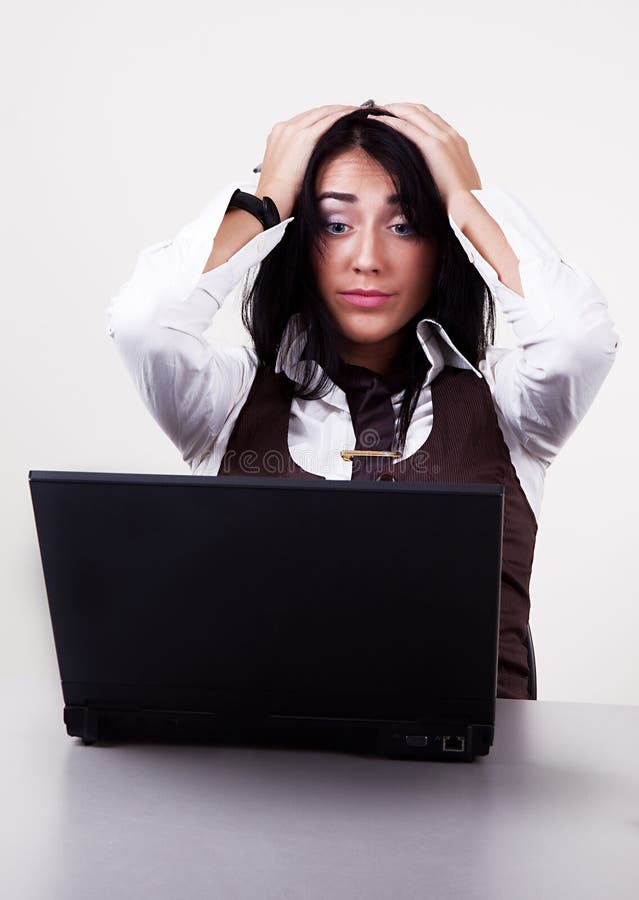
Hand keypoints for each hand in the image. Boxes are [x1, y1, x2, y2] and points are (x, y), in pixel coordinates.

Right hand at [256, 104, 359, 218]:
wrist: (271, 200)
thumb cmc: (278, 195)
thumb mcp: (287, 173)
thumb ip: (298, 161)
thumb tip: (312, 166)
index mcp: (278, 135)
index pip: (307, 118)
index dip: (325, 117)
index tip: (338, 119)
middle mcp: (285, 128)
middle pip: (316, 112)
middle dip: (336, 110)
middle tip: (354, 112)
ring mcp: (294, 131)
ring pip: (324, 112)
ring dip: (343, 110)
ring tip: (359, 112)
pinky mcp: (305, 138)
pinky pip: (329, 120)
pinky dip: (344, 116)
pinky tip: (356, 115)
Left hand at [366, 102, 481, 209]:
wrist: (468, 205)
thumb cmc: (460, 201)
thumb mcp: (456, 182)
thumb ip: (446, 174)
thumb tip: (436, 181)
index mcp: (457, 142)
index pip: (431, 118)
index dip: (412, 113)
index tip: (398, 115)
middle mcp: (450, 135)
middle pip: (421, 110)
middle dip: (400, 107)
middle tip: (383, 110)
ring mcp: (443, 138)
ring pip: (413, 113)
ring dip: (393, 110)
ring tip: (377, 111)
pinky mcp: (433, 146)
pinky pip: (407, 127)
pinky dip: (390, 121)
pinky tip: (377, 119)